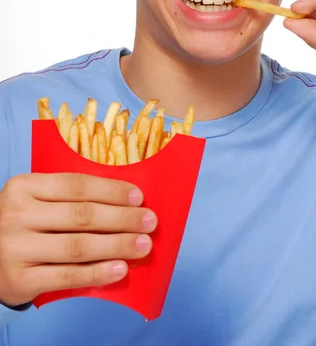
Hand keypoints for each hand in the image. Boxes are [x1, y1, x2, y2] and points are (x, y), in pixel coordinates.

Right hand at [0, 173, 157, 306]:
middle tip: (150, 222)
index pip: (77, 185)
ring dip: (116, 246)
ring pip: (78, 246)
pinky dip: (97, 274)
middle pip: (82, 215)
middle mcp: (17, 215)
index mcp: (24, 186)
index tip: (139, 197)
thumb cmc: (22, 221)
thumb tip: (125, 200)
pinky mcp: (18, 280)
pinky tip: (120, 269)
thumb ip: (69, 197)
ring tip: (142, 245)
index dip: (111, 190)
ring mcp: (16, 248)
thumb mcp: (35, 198)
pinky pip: (66, 276)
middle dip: (122, 219)